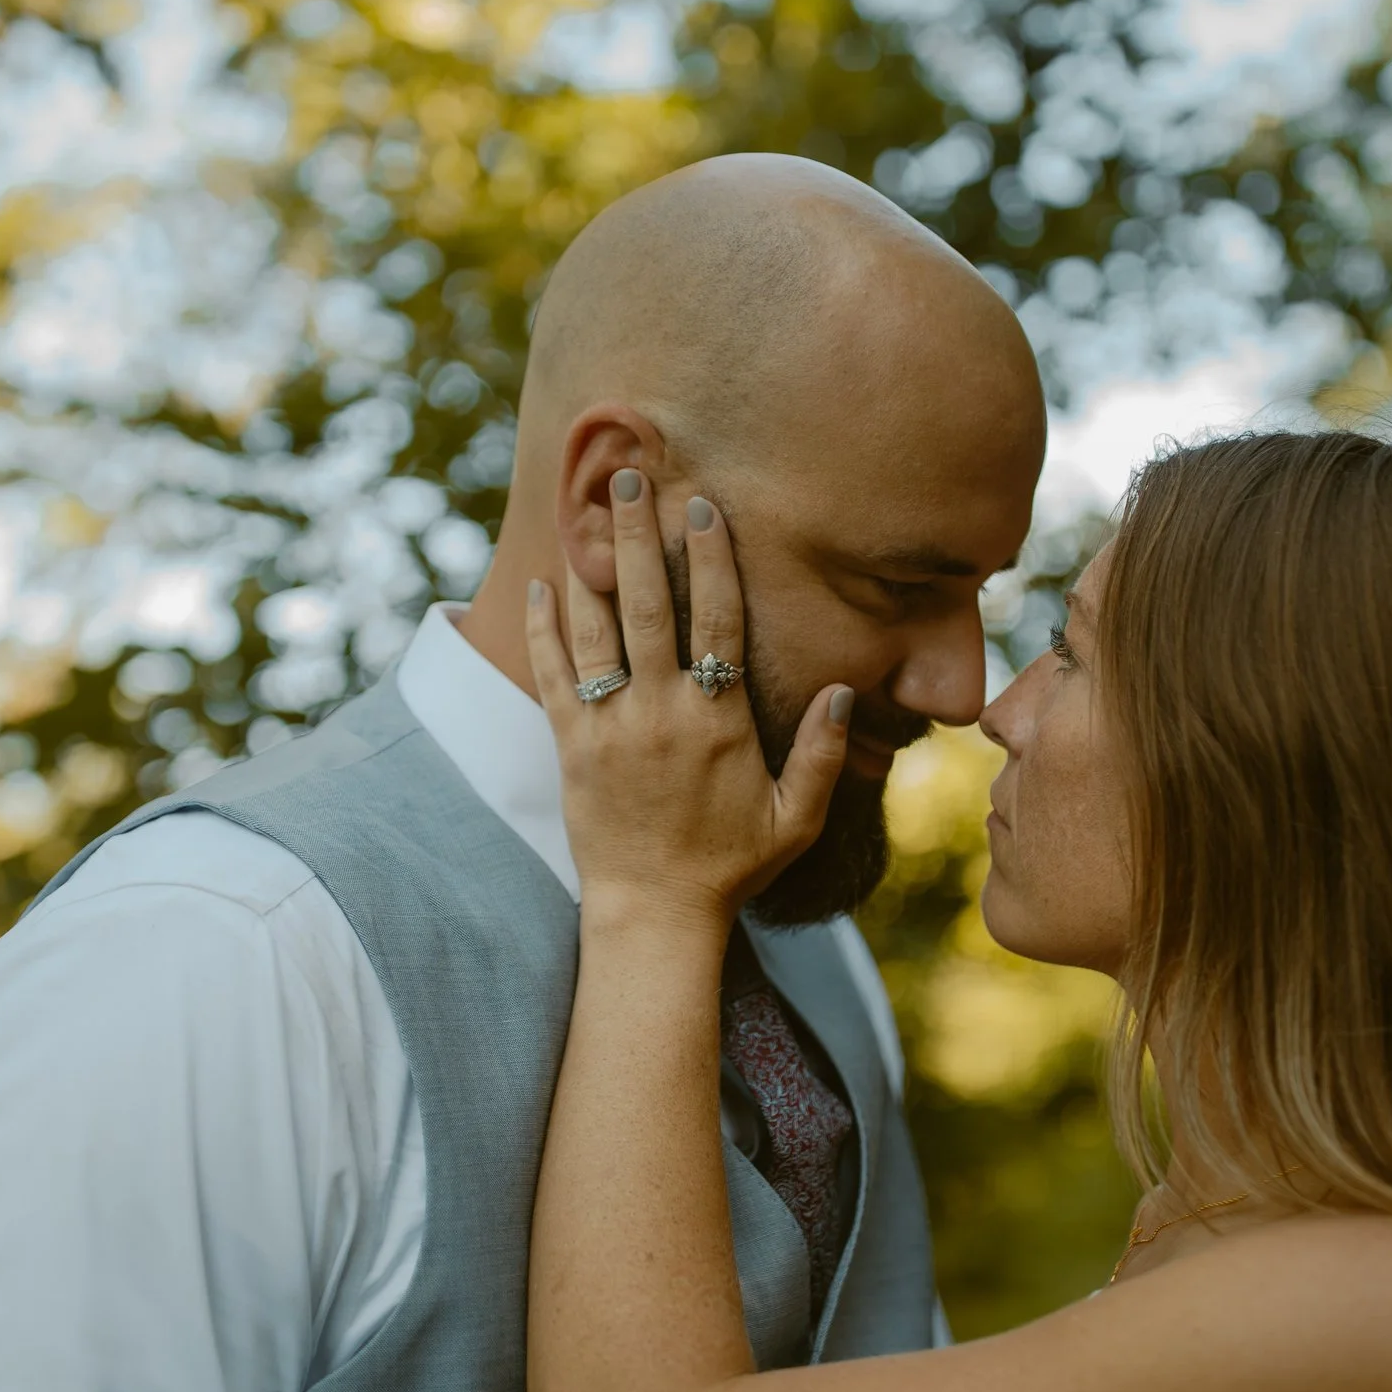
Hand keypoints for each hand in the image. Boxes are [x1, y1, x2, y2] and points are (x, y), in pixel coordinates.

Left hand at [525, 469, 852, 937]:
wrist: (654, 915)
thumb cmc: (731, 867)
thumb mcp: (796, 818)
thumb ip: (824, 755)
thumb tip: (848, 692)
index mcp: (718, 720)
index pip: (716, 620)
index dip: (712, 559)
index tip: (705, 507)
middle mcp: (661, 712)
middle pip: (646, 604)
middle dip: (637, 535)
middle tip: (630, 476)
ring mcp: (610, 727)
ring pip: (595, 628)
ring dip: (592, 562)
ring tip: (585, 504)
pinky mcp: (570, 748)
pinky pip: (553, 674)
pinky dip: (545, 627)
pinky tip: (543, 583)